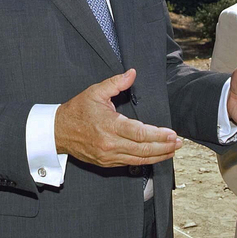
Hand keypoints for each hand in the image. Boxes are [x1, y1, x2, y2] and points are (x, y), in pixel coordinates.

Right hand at [54, 69, 180, 167]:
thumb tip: (132, 73)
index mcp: (109, 125)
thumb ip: (116, 83)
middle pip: (143, 149)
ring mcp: (108, 156)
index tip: (172, 133)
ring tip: (172, 151)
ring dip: (158, 156)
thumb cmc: (77, 111)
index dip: (158, 135)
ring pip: (139, 159)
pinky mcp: (106, 163)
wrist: (58, 132)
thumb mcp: (95, 92)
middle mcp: (110, 144)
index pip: (139, 133)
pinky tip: (155, 156)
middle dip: (164, 147)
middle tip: (178, 143)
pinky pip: (130, 164)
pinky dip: (145, 160)